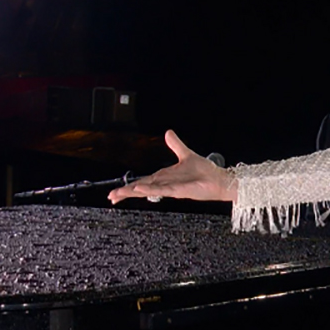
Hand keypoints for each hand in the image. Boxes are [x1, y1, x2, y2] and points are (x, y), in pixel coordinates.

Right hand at [107, 130, 236, 203]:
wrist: (219, 179)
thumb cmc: (205, 171)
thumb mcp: (186, 154)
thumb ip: (175, 144)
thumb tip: (168, 132)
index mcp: (164, 176)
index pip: (143, 181)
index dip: (129, 186)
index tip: (116, 192)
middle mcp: (165, 184)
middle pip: (141, 188)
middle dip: (126, 192)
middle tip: (111, 197)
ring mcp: (171, 188)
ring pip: (148, 190)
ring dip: (133, 192)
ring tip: (118, 195)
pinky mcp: (179, 191)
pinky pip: (162, 190)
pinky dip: (150, 189)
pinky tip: (139, 189)